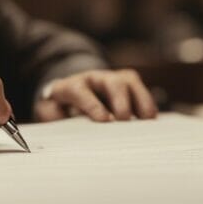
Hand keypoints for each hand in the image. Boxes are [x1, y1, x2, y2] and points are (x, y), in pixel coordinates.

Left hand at [32, 69, 157, 121]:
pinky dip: (147, 104)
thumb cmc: (62, 107)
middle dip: (120, 100)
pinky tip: (151, 119)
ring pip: (129, 82)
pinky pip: (141, 90)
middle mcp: (95, 79)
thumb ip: (53, 117)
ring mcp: (113, 79)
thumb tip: (60, 125)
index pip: (80, 91)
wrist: (73, 92)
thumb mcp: (51, 112)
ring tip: (147, 119)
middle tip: (124, 119)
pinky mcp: (128, 85)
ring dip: (140, 99)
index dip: (91, 105)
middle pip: (111, 82)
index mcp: (72, 86)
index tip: (103, 120)